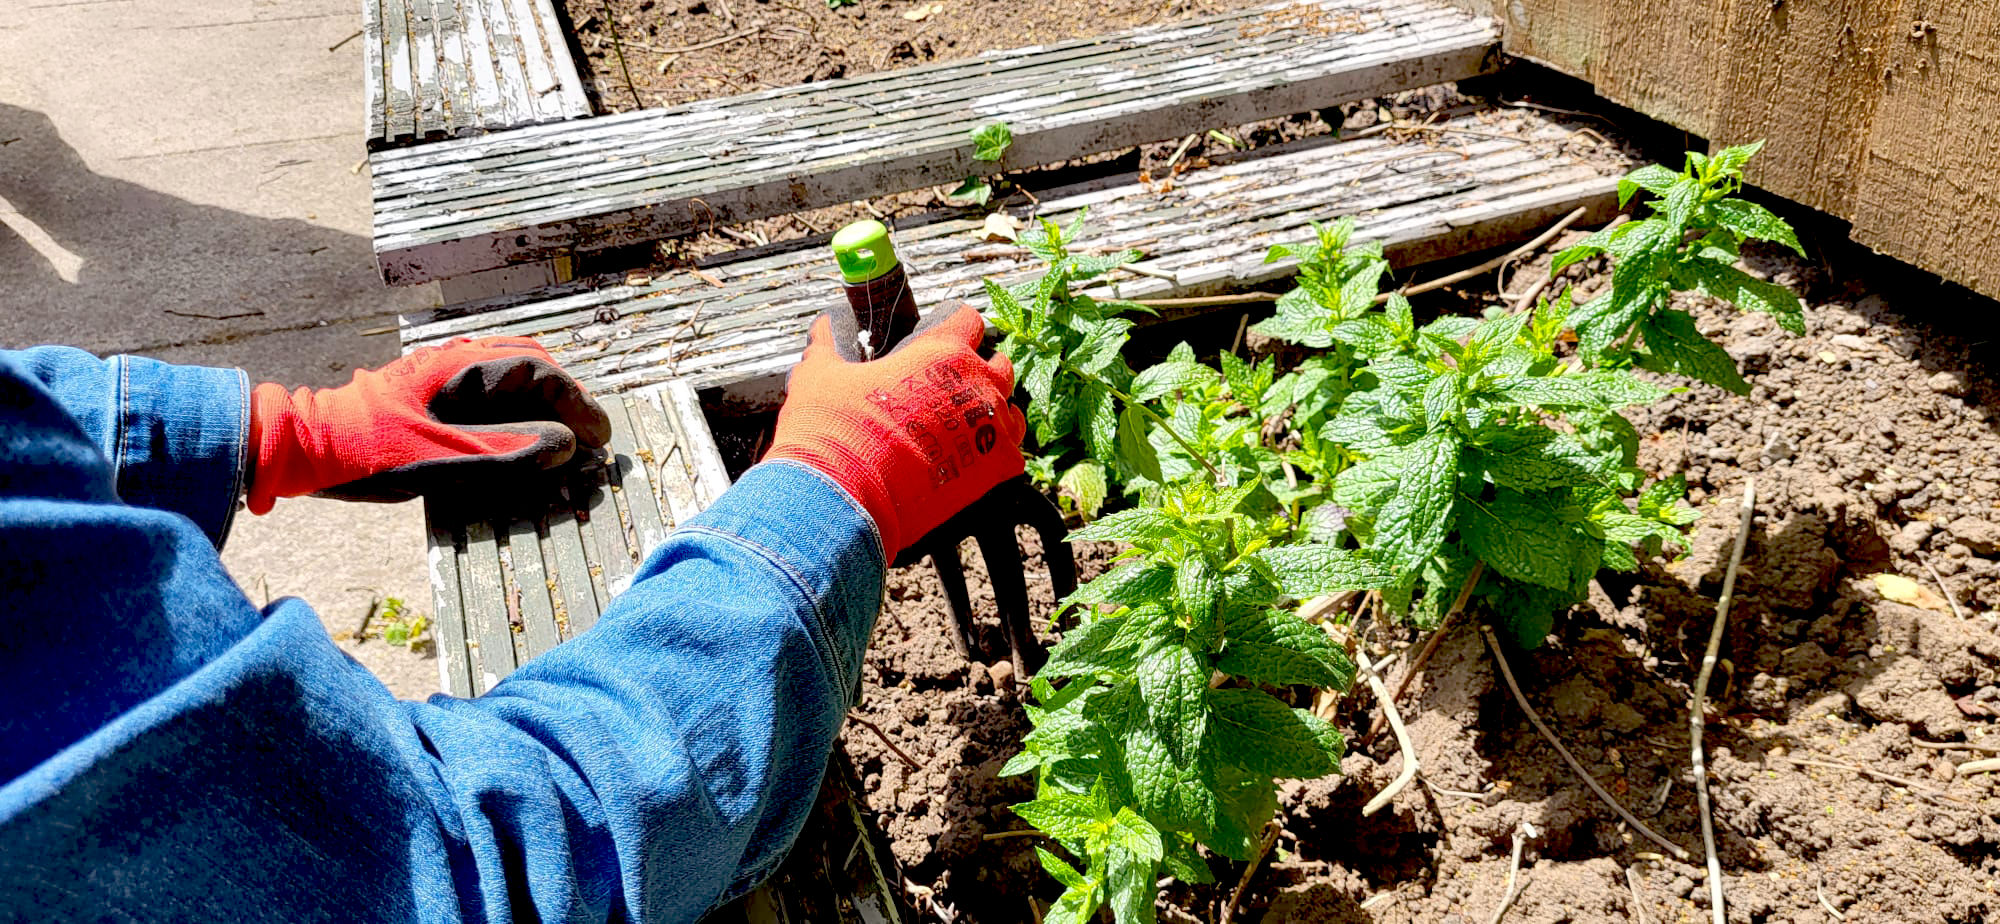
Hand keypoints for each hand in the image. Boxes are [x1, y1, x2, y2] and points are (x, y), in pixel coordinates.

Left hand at [247, 337, 611, 513]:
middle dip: (567, 399)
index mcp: (463, 367)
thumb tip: (564, 447)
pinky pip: (490, 397)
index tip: (599, 436)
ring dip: (545, 406)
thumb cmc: (367, 452)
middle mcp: (458, 364)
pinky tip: (525, 442)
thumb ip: (507, 452)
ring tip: (567, 440)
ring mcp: (444, 378)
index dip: (577, 404)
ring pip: (512, 380)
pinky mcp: (433, 398)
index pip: (539, 373)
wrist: (304, 449)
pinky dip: (519, 415)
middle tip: (590, 436)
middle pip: (531, 367)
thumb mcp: (442, 459)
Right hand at [765, 304, 1024, 556]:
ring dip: (991, 413)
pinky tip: (972, 462)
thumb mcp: (821, 374)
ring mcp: (992, 427)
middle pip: (998, 364)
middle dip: (979, 371)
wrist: (845, 493)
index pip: (968, 319)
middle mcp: (978, 383)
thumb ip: (828, 346)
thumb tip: (821, 327)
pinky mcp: (998, 468)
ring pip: (1011, 409)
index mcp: (942, 351)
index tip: (941, 339)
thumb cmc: (834, 427)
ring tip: (962, 427)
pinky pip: (1013, 454)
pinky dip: (995, 455)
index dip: (954, 327)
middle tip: (948, 388)